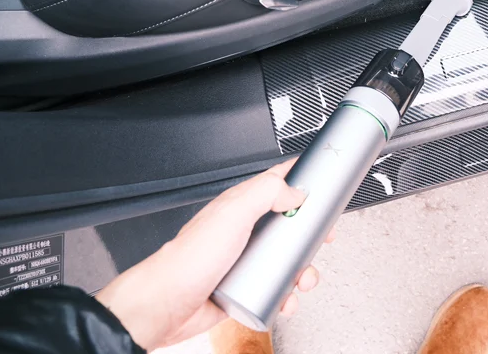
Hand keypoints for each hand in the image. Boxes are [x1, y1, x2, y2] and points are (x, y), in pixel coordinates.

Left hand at [95, 159, 334, 350]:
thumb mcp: (232, 213)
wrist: (164, 306)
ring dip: (302, 270)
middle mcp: (244, 230)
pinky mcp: (245, 286)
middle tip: (320, 240)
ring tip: (303, 278)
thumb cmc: (187, 259)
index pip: (276, 182)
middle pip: (289, 224)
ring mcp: (245, 259)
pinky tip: (286, 298)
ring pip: (286, 259)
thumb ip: (265, 193)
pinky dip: (287, 294)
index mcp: (240, 205)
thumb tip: (295, 192)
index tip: (323, 186)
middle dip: (309, 234)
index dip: (301, 181)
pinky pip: (275, 287)